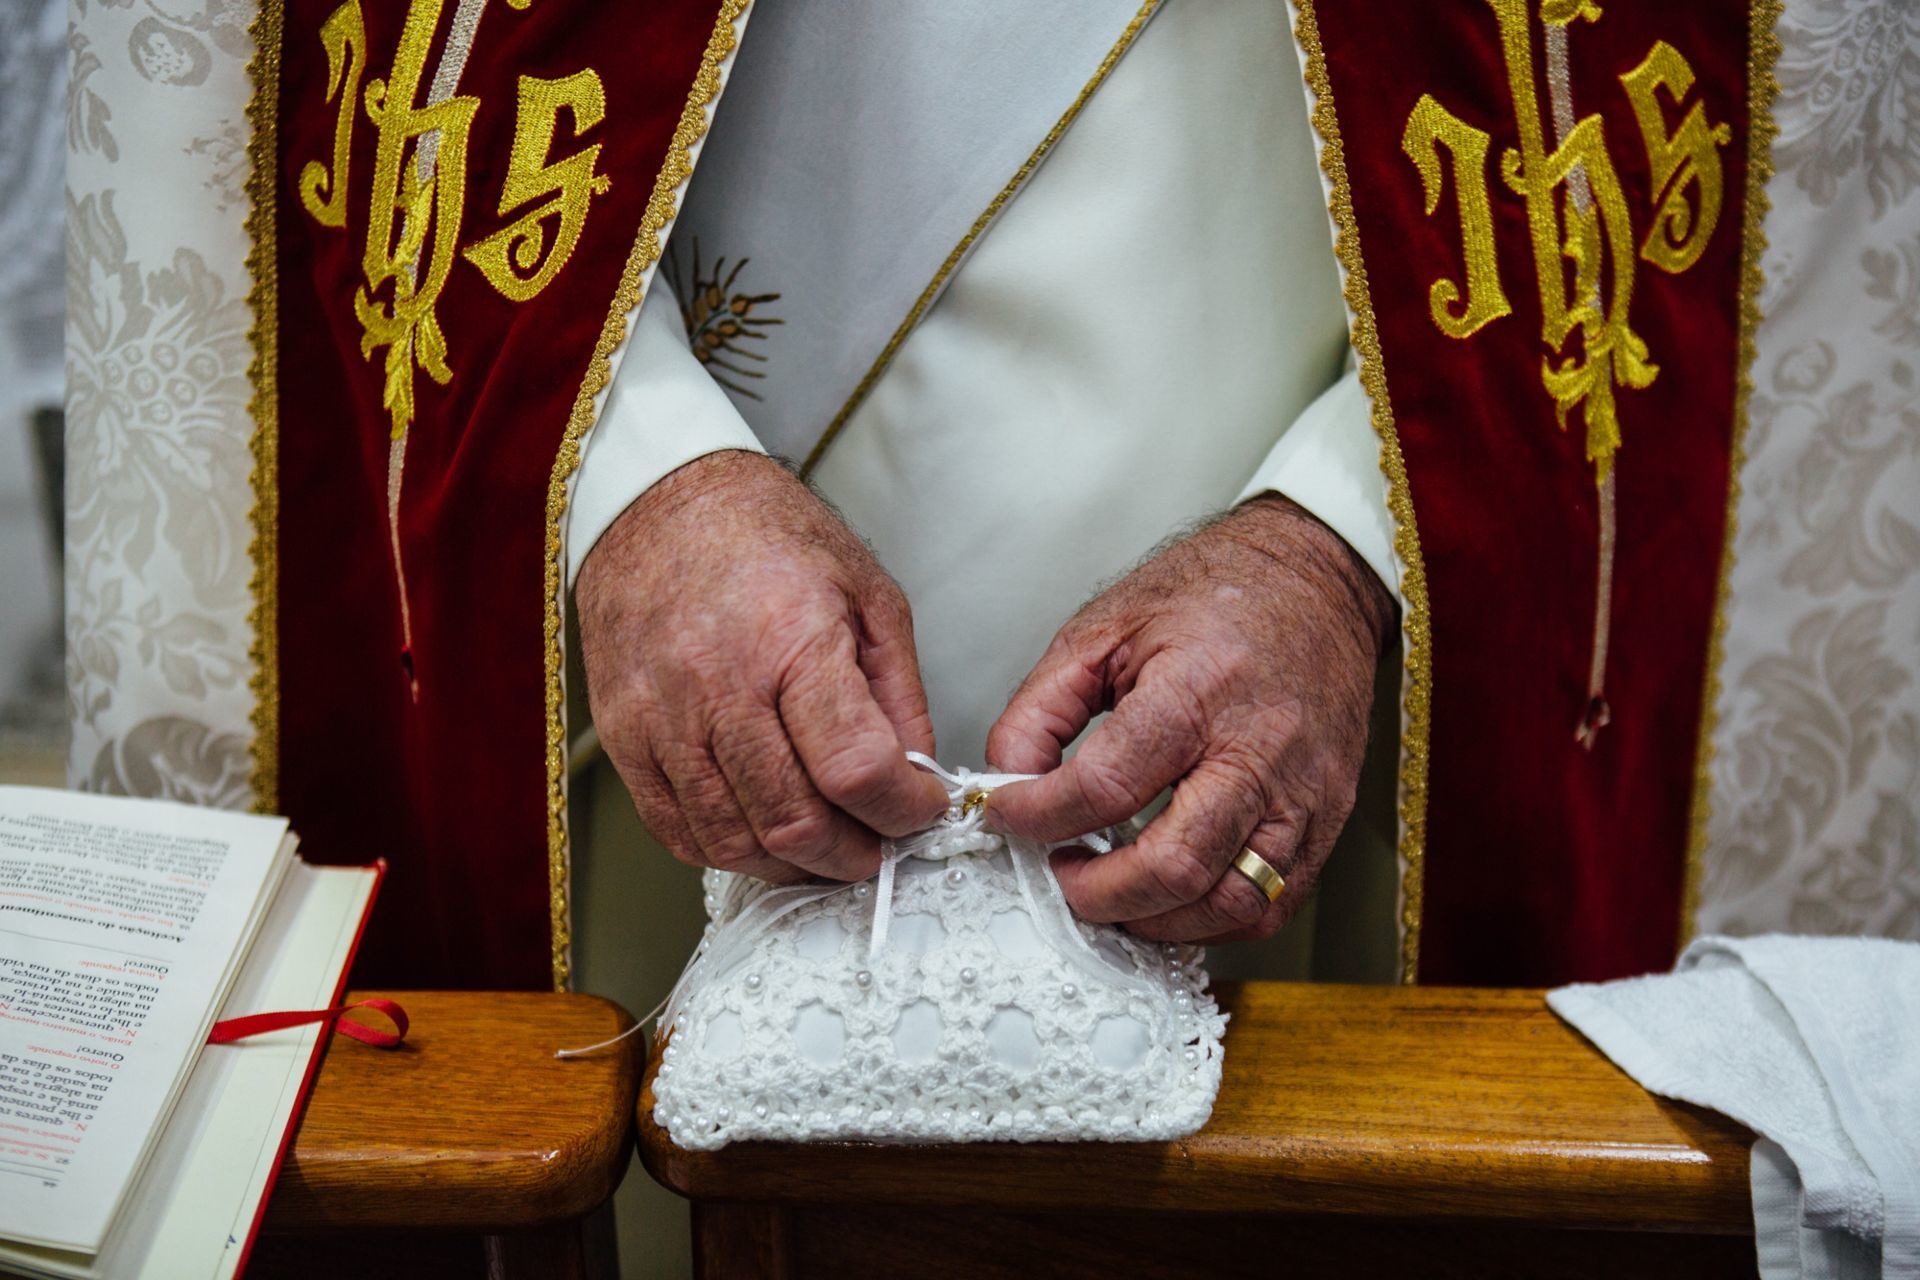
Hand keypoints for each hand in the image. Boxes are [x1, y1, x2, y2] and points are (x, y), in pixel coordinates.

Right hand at [577, 450, 948, 883]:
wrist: (659, 505)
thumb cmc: (767, 539)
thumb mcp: (867, 594)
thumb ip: (899, 693)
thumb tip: (917, 774)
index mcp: (791, 639)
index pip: (855, 767)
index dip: (903, 809)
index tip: (921, 808)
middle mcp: (718, 685)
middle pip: (793, 821)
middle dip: (853, 854)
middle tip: (880, 845)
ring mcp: (660, 717)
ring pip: (733, 841)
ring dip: (794, 865)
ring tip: (829, 849)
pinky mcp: (623, 738)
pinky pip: (675, 829)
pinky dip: (729, 851)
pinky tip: (764, 837)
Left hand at [984, 494, 1393, 942]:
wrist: (1318, 581)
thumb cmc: (1214, 597)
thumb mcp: (1105, 627)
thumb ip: (1041, 707)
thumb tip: (1006, 778)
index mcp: (1198, 687)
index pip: (1107, 785)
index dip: (1039, 815)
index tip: (1007, 815)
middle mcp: (1259, 748)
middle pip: (1173, 865)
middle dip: (1097, 893)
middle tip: (1058, 876)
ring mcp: (1305, 792)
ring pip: (1229, 903)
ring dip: (1154, 918)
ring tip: (1109, 894)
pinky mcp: (1328, 818)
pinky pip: (1271, 904)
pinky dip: (1210, 918)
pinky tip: (1168, 896)